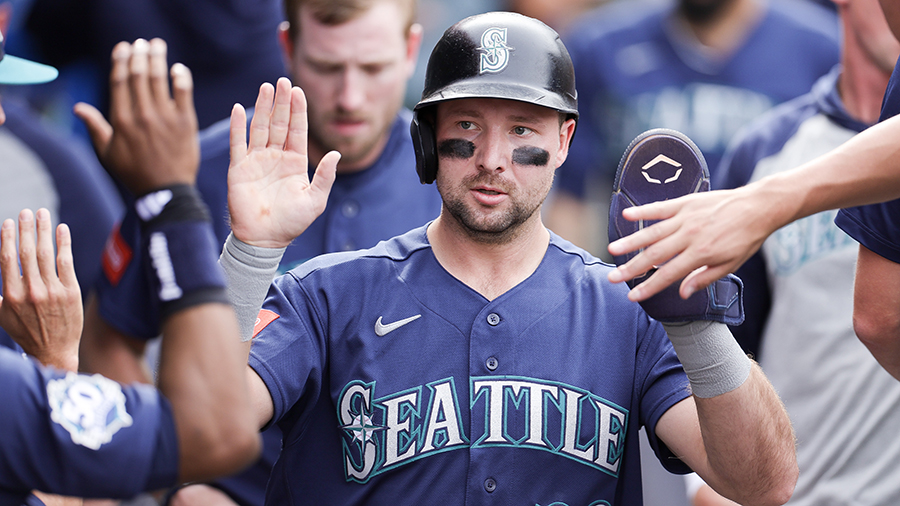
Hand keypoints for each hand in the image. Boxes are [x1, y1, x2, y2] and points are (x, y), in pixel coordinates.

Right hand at [0, 209, 82, 370]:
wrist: (53, 351)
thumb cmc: (25, 331)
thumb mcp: (1, 314)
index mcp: (10, 295)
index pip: (7, 259)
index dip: (8, 238)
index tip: (8, 222)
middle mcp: (31, 291)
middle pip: (27, 252)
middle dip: (26, 228)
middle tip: (27, 211)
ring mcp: (52, 291)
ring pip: (46, 254)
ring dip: (44, 231)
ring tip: (43, 214)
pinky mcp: (71, 292)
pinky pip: (66, 263)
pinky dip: (63, 244)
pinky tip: (62, 229)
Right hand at [74, 38, 198, 194]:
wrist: (166, 192)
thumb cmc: (134, 174)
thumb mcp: (108, 153)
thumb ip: (95, 127)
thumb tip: (78, 107)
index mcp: (121, 121)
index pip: (120, 82)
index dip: (120, 62)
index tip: (123, 48)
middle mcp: (142, 116)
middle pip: (139, 76)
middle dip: (139, 55)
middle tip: (141, 43)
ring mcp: (165, 119)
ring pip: (159, 80)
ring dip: (158, 59)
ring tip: (157, 45)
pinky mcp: (186, 123)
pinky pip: (184, 93)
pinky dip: (181, 78)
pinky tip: (178, 68)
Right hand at [227, 77, 339, 247]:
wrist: (264, 239)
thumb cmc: (291, 222)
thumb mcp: (315, 200)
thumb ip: (325, 176)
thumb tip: (336, 154)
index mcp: (294, 162)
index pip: (297, 130)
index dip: (297, 111)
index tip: (298, 91)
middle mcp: (275, 157)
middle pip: (279, 123)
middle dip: (281, 102)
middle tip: (283, 80)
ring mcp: (256, 161)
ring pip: (259, 127)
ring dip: (262, 107)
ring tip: (266, 87)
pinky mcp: (239, 168)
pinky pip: (238, 143)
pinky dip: (237, 126)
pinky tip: (238, 108)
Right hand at [606, 186, 774, 300]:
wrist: (759, 207)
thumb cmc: (746, 238)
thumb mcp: (731, 264)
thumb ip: (704, 278)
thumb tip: (682, 293)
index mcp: (701, 254)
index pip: (668, 275)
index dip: (649, 287)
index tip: (633, 297)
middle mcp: (689, 236)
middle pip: (654, 255)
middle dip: (631, 268)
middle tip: (613, 278)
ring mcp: (686, 218)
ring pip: (652, 232)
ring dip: (631, 242)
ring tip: (613, 250)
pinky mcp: (686, 203)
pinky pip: (660, 208)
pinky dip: (644, 211)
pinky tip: (628, 215)